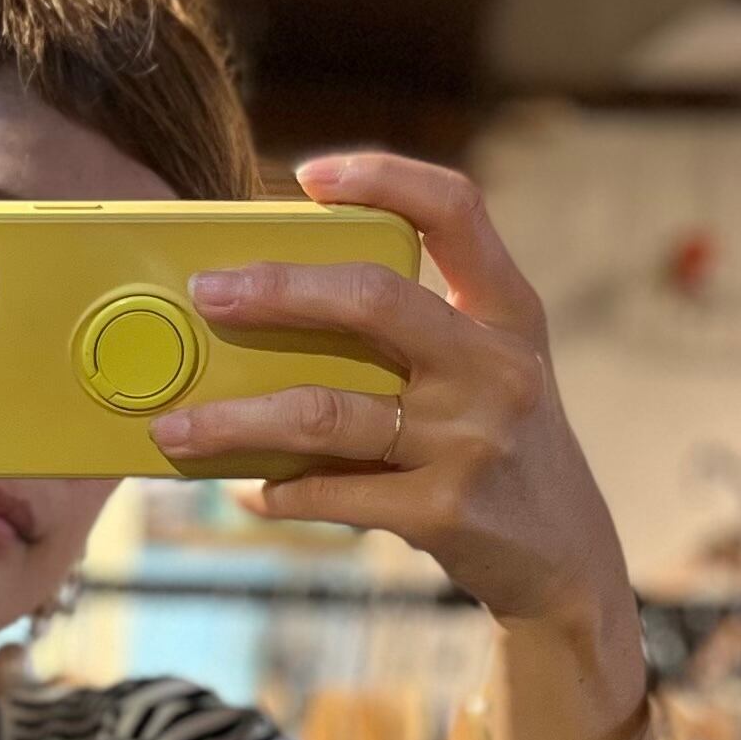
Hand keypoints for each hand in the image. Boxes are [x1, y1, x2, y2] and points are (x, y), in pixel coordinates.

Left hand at [161, 155, 637, 728]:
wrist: (565, 563)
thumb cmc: (502, 451)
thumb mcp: (491, 374)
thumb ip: (418, 338)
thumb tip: (276, 321)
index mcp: (509, 314)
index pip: (456, 210)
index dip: (384, 177)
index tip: (309, 175)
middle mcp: (497, 367)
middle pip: (371, 299)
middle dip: (276, 291)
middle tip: (205, 294)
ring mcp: (471, 440)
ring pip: (325, 411)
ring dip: (235, 420)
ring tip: (175, 425)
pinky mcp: (442, 512)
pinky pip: (331, 492)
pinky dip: (278, 491)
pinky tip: (247, 491)